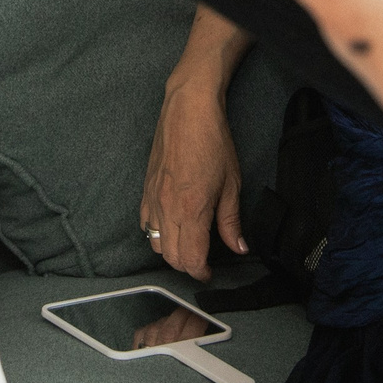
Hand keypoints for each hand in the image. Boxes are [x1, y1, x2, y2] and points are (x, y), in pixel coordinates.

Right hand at [141, 74, 245, 279]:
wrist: (188, 110)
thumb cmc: (213, 142)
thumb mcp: (231, 184)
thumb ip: (231, 221)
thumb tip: (238, 247)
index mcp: (191, 211)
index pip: (191, 259)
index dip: (202, 273)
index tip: (211, 272)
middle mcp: (167, 210)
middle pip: (171, 257)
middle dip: (188, 265)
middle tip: (203, 261)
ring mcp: (152, 200)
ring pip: (154, 243)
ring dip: (171, 252)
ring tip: (188, 245)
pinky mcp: (145, 190)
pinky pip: (144, 224)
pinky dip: (155, 233)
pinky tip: (170, 226)